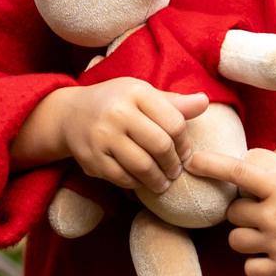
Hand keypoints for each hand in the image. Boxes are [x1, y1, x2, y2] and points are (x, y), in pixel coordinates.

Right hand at [16, 79, 209, 191]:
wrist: (70, 115)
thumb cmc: (116, 104)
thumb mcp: (142, 95)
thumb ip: (174, 102)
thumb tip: (205, 101)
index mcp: (135, 92)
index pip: (173, 122)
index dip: (185, 143)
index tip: (186, 154)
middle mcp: (117, 112)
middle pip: (160, 145)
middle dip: (174, 164)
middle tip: (176, 171)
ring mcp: (102, 137)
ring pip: (143, 166)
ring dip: (159, 179)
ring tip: (164, 181)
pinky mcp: (92, 159)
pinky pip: (124, 178)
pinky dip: (137, 183)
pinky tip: (142, 181)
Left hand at [182, 143, 275, 275]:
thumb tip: (261, 152)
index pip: (236, 172)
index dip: (210, 165)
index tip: (191, 162)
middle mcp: (274, 215)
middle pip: (233, 214)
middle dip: (240, 211)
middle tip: (257, 211)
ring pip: (236, 241)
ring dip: (244, 236)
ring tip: (260, 233)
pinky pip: (250, 268)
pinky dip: (254, 263)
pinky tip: (265, 256)